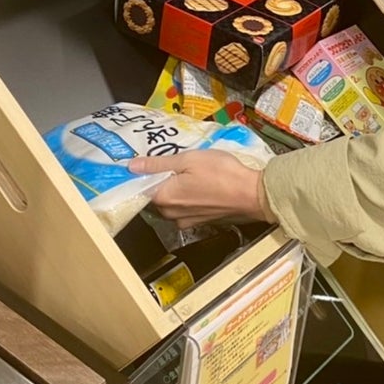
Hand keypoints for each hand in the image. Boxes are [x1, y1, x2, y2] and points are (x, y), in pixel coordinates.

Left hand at [128, 151, 272, 228]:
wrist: (252, 195)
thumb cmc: (220, 172)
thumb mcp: (188, 160)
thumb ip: (158, 164)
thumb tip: (131, 166)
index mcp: (163, 197)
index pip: (140, 188)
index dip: (143, 175)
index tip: (150, 163)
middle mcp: (169, 214)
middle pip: (155, 196)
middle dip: (161, 181)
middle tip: (176, 164)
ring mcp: (185, 221)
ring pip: (170, 204)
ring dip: (175, 190)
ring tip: (190, 174)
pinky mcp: (199, 223)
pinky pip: (184, 210)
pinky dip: (188, 199)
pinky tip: (200, 187)